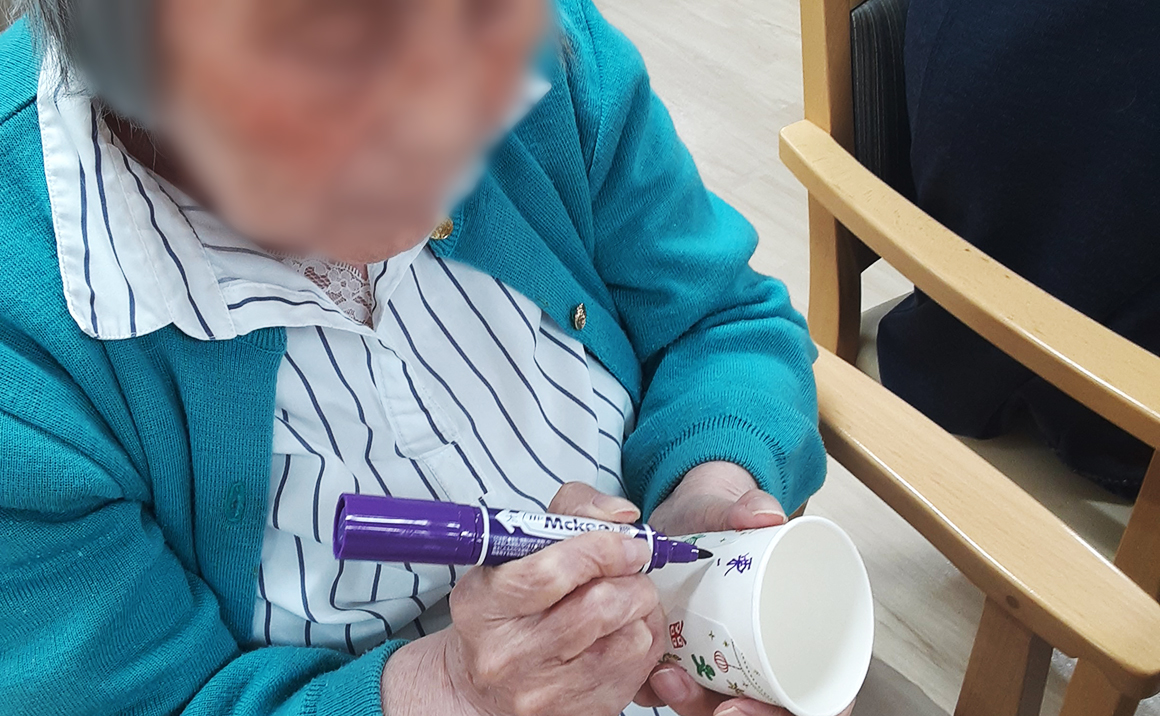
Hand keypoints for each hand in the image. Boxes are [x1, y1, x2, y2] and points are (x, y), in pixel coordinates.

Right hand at [381, 483, 665, 715]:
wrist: (481, 688)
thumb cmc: (504, 607)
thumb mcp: (516, 550)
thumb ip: (570, 513)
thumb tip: (623, 515)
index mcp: (483, 604)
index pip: (552, 572)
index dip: (603, 550)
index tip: (628, 542)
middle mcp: (509, 655)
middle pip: (600, 607)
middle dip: (632, 579)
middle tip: (632, 569)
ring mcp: (545, 693)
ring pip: (631, 638)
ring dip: (642, 609)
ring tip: (627, 599)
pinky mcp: (580, 713)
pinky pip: (640, 669)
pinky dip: (645, 639)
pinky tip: (625, 630)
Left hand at [640, 462, 853, 715]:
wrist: (684, 510)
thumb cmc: (721, 516)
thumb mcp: (733, 507)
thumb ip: (750, 506)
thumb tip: (766, 515)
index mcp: (798, 632)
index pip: (811, 698)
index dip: (786, 714)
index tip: (747, 707)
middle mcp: (763, 654)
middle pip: (762, 708)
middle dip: (727, 715)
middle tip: (703, 701)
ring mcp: (724, 660)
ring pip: (717, 706)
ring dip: (692, 707)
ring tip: (668, 679)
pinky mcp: (689, 656)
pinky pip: (682, 692)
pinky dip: (665, 693)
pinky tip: (650, 678)